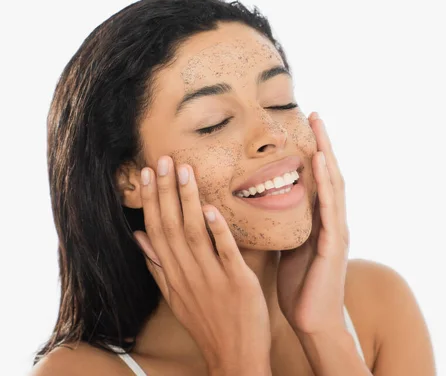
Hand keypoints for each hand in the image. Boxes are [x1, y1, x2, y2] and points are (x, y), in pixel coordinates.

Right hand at [133, 156, 270, 374]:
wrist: (235, 357)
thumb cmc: (208, 323)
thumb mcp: (176, 297)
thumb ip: (158, 267)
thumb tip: (138, 238)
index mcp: (174, 276)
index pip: (156, 231)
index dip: (151, 201)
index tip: (146, 173)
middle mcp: (187, 274)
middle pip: (170, 227)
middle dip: (165, 192)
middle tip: (162, 159)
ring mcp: (212, 278)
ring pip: (194, 234)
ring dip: (188, 201)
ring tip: (184, 171)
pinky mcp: (237, 283)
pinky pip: (226, 253)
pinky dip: (218, 231)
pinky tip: (212, 208)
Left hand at [277, 112, 349, 335]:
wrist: (314, 323)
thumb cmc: (299, 288)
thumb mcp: (286, 248)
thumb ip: (281, 225)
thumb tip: (259, 204)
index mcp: (319, 222)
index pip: (318, 180)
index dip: (312, 151)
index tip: (302, 125)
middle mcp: (332, 221)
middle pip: (329, 174)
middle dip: (323, 143)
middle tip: (314, 113)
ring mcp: (336, 231)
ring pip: (334, 184)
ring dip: (327, 153)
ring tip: (319, 126)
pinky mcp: (334, 245)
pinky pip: (330, 208)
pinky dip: (327, 182)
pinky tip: (321, 161)